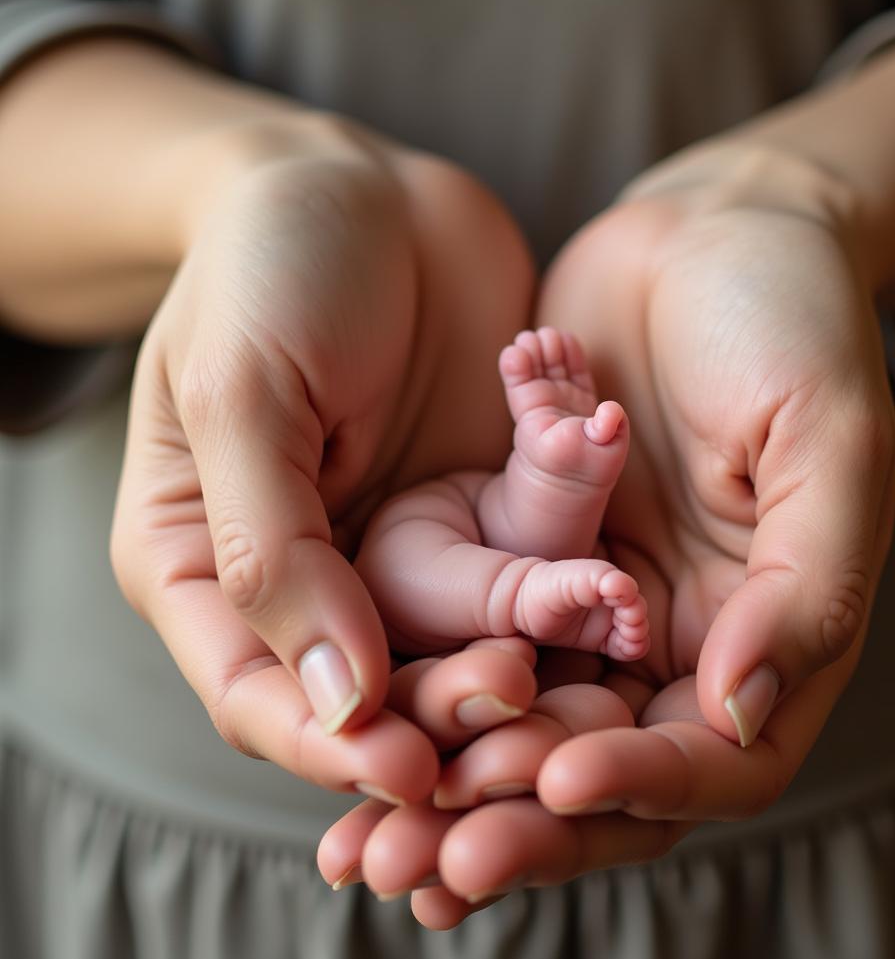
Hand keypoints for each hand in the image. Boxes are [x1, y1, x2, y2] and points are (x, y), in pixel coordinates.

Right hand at [110, 119, 534, 797]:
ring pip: (465, 642)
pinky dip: (571, 587)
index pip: (261, 698)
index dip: (330, 748)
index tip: (406, 771)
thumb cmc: (265, 270)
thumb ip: (269, 549)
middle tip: (513, 701)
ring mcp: (400, 550)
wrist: (363, 187)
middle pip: (374, 688)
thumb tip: (335, 700)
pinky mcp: (481, 513)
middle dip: (447, 707)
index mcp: (210, 571)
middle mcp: (311, 581)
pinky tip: (620, 599)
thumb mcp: (241, 393)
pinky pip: (527, 570)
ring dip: (530, 655)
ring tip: (593, 641)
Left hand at [319, 144, 894, 924]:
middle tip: (430, 859)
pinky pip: (471, 637)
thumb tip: (737, 716)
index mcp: (767, 635)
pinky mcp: (529, 554)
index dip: (637, 784)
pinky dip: (420, 687)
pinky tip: (355, 729)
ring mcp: (598, 600)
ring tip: (369, 834)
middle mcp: (677, 639)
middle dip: (518, 816)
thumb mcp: (826, 440)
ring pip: (522, 720)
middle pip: (600, 765)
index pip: (710, 760)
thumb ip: (807, 587)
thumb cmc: (791, 319)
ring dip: (449, 777)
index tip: (554, 779)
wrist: (710, 231)